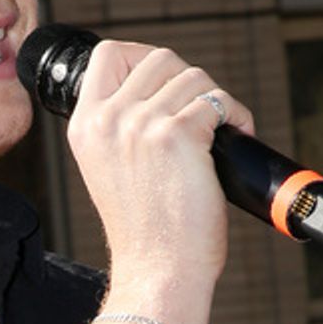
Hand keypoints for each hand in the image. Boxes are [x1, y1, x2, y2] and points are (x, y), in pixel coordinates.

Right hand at [65, 39, 254, 291]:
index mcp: (84, 126)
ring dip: (216, 99)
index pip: (107, 53)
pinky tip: (238, 136)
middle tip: (202, 112)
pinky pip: (218, 102)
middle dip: (189, 80)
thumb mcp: (109, 168)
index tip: (166, 80)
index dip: (143, 56)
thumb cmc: (144, 229)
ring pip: (194, 77)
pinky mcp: (177, 136)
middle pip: (158, 58)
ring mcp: (140, 125)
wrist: (157, 269)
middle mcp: (107, 120)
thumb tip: (162, 90)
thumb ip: (119, 128)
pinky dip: (237, 116)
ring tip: (221, 129)